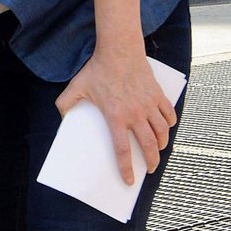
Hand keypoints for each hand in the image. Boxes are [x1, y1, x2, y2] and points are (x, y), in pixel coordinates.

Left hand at [55, 47, 175, 185]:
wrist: (119, 49)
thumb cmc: (97, 69)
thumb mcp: (76, 87)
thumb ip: (65, 104)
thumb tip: (61, 117)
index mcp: (115, 116)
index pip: (122, 149)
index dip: (126, 168)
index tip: (129, 180)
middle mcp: (135, 114)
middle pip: (148, 145)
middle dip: (150, 162)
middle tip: (149, 170)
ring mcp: (149, 104)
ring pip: (162, 132)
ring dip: (161, 145)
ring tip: (157, 150)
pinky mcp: (158, 95)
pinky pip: (169, 114)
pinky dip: (169, 124)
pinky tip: (166, 129)